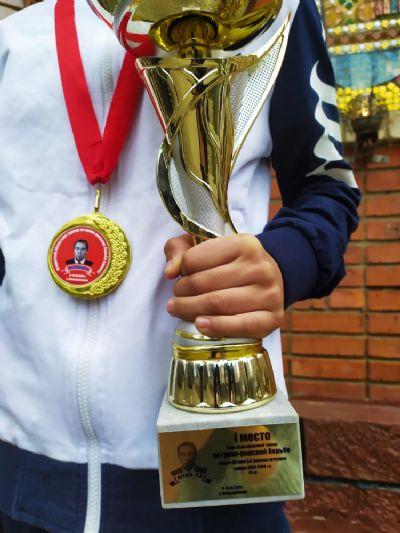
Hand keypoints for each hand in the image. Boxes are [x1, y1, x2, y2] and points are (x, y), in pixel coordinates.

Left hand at [164, 233, 283, 337]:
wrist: (272, 279)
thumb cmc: (233, 263)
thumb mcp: (208, 247)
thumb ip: (180, 250)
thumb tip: (170, 272)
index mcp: (244, 244)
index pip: (195, 258)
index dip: (181, 270)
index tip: (180, 276)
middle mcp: (259, 266)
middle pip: (204, 283)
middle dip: (182, 292)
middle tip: (175, 298)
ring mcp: (269, 293)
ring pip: (218, 303)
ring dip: (190, 309)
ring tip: (178, 310)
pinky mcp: (272, 318)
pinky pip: (239, 326)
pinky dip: (216, 327)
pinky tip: (199, 325)